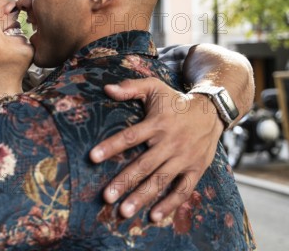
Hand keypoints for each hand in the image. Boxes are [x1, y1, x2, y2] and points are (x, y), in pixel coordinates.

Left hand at [89, 78, 223, 221]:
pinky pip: (183, 190)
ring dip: (142, 197)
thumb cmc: (174, 100)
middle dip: (124, 181)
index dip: (111, 146)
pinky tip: (154, 217)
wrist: (211, 111)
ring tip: (124, 211)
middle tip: (106, 197)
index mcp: (157, 123)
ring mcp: (184, 158)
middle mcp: (170, 142)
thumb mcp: (154, 87)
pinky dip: (170, 205)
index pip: (130, 136)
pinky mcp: (196, 169)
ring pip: (161, 180)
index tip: (92, 157)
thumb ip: (130, 87)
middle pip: (144, 164)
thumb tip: (106, 88)